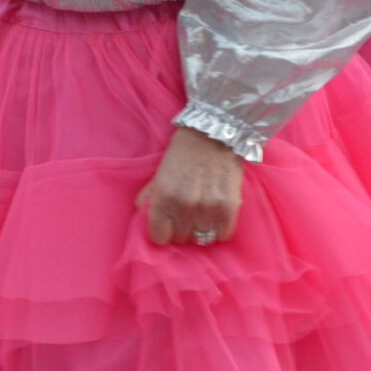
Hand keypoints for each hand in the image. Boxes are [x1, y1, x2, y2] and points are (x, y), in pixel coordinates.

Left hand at [135, 127, 244, 246]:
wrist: (216, 131)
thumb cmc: (185, 150)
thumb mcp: (161, 170)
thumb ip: (150, 193)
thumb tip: (141, 211)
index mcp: (164, 197)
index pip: (159, 237)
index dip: (163, 231)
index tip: (168, 224)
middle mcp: (184, 206)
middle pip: (181, 238)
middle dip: (182, 228)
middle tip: (187, 214)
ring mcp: (208, 208)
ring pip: (201, 238)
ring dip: (201, 228)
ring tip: (203, 213)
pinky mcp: (229, 207)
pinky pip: (222, 234)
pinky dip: (219, 228)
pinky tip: (217, 215)